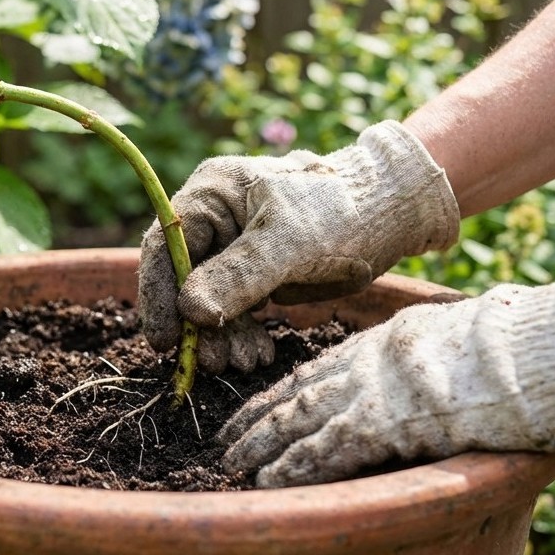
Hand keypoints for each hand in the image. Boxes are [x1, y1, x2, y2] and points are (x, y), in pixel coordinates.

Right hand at [138, 120, 459, 372]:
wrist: (394, 212)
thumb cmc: (344, 212)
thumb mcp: (290, 244)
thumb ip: (239, 275)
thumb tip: (189, 311)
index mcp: (211, 192)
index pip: (165, 245)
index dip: (159, 294)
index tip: (165, 341)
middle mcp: (214, 216)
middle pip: (183, 277)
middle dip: (198, 323)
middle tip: (214, 363)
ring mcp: (233, 245)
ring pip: (209, 298)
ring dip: (221, 335)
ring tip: (244, 362)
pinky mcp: (255, 269)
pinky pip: (236, 307)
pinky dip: (243, 332)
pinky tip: (258, 353)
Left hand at [217, 248, 554, 486]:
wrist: (535, 346)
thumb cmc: (515, 344)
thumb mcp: (454, 337)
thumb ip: (423, 356)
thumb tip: (423, 378)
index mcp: (382, 340)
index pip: (315, 368)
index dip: (279, 392)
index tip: (252, 409)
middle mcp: (365, 363)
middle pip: (295, 393)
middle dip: (256, 420)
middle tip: (224, 441)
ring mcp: (372, 390)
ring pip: (298, 420)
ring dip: (261, 446)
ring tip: (231, 465)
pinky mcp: (385, 421)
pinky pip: (327, 448)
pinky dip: (295, 466)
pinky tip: (271, 481)